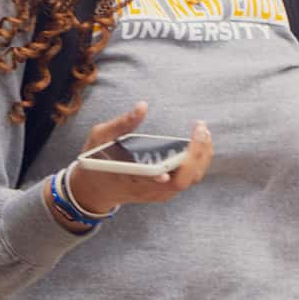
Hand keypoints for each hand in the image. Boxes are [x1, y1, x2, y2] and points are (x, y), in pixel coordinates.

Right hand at [56, 103, 216, 216]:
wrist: (94, 190)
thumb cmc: (96, 161)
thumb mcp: (99, 138)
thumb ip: (120, 124)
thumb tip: (143, 106)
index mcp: (125, 177)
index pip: (147, 181)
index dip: (157, 176)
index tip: (165, 171)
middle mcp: (145, 189)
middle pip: (180, 182)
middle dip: (195, 157)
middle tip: (200, 130)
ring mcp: (156, 193)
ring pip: (188, 181)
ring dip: (201, 157)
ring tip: (203, 132)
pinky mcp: (164, 192)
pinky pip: (187, 179)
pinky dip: (197, 161)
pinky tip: (200, 143)